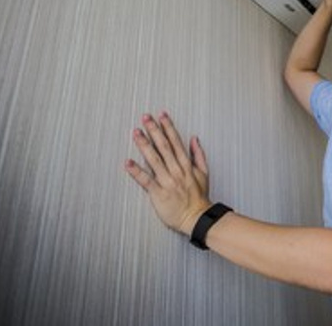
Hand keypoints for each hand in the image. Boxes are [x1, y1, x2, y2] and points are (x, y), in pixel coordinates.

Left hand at [125, 112, 211, 235]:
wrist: (197, 217)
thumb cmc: (199, 197)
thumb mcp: (203, 172)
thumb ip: (198, 154)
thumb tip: (194, 139)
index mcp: (186, 165)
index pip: (175, 141)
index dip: (168, 127)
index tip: (161, 115)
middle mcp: (176, 170)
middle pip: (163, 146)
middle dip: (154, 130)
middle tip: (145, 118)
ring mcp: (167, 181)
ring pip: (154, 159)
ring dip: (144, 145)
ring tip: (136, 133)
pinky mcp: (159, 193)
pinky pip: (146, 180)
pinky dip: (136, 171)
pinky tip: (128, 162)